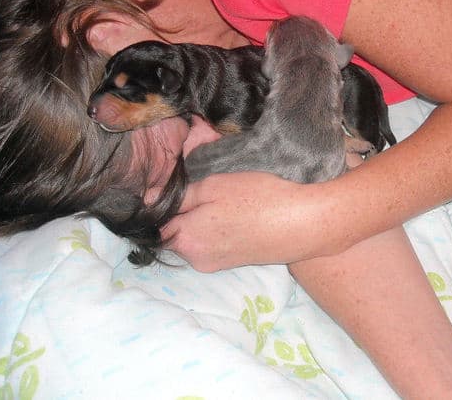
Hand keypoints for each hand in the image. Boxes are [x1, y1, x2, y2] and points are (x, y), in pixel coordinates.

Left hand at [160, 171, 324, 270]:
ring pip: (197, 238)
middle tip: (212, 191)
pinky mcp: (235, 264)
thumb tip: (148, 200)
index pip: (158, 224)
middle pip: (177, 232)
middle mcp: (196, 259)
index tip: (186, 189)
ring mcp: (216, 265)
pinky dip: (222, 230)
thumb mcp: (214, 186)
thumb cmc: (258, 198)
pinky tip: (241, 216)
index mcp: (185, 239)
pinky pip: (215, 245)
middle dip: (188, 214)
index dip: (168, 204)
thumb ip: (179, 196)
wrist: (303, 224)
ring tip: (231, 203)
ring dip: (206, 222)